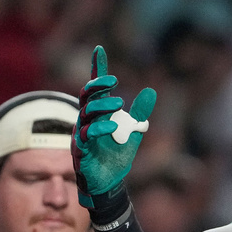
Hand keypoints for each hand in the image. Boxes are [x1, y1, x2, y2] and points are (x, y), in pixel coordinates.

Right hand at [72, 45, 155, 207]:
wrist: (110, 182)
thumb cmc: (116, 155)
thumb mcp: (133, 131)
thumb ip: (139, 113)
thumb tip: (151, 91)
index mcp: (97, 114)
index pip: (95, 88)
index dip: (97, 69)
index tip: (99, 49)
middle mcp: (85, 121)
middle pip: (87, 97)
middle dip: (97, 86)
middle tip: (113, 80)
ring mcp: (81, 135)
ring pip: (85, 114)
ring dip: (101, 106)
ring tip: (118, 103)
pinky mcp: (80, 151)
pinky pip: (85, 136)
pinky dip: (97, 128)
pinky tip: (111, 125)